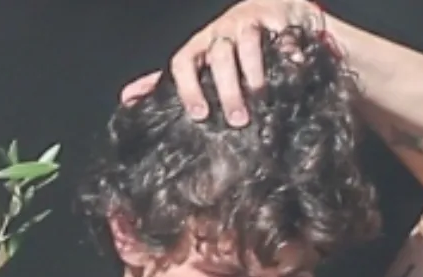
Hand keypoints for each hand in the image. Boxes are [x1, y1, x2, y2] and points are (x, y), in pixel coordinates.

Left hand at [119, 1, 325, 126]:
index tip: (199, 115)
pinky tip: (295, 67)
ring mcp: (253, 23)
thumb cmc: (230, 45)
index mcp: (201, 46)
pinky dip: (290, 52)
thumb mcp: (197, 62)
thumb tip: (127, 99)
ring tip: (263, 97)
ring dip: (255, 72)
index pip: (184, 62)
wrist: (276, 10)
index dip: (188, 88)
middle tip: (237, 119)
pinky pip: (284, 36)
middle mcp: (224, 32)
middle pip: (219, 57)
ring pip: (249, 43)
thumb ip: (164, 82)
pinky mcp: (282, 19)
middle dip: (228, 89)